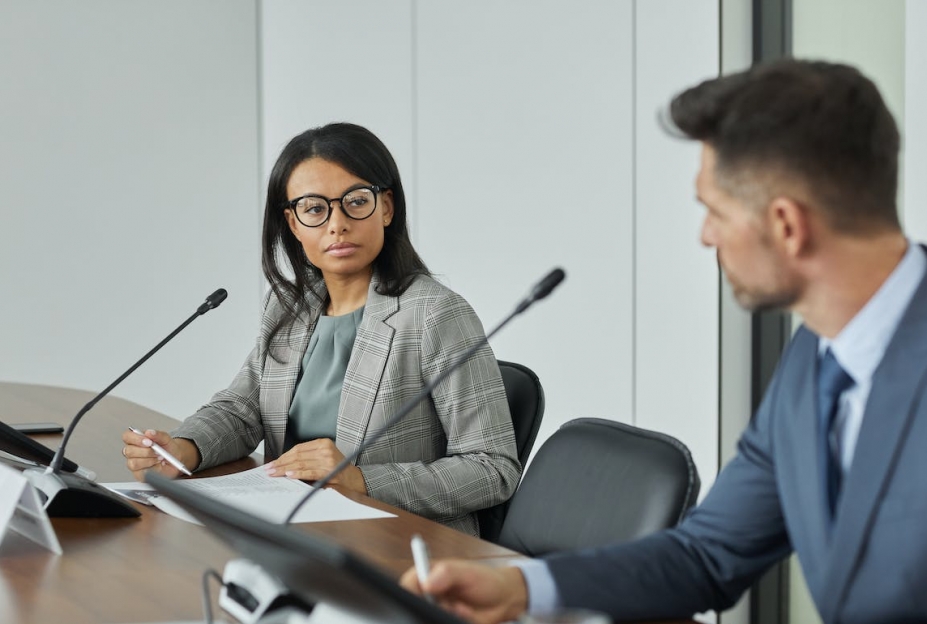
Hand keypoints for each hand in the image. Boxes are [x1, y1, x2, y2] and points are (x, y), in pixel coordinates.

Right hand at [121, 429, 197, 480]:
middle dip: (145, 451)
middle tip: (157, 451)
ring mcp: (134, 462)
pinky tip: (156, 465)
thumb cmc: (169, 448)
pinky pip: (139, 473)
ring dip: (149, 460)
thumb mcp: (167, 439)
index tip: (148, 441)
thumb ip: (158, 435)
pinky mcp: (138, 474)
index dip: (136, 439)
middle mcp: (133, 451)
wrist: (176, 460)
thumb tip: (149, 432)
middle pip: (128, 451)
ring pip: (133, 463)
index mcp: (136, 440)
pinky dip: (150, 468)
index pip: (127, 436)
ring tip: (158, 458)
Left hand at [265, 438, 367, 493]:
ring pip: (301, 463)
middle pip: (298, 456)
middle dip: (281, 463)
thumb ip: (308, 457)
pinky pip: (310, 472)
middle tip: (269, 469)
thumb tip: (283, 464)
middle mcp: (326, 449)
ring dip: (285, 469)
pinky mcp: (329, 471)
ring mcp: (328, 460)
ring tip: (275, 473)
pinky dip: (299, 473)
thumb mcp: (324, 456)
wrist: (354, 479)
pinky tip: (289, 475)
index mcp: (323, 443)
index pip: (298, 448)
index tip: (273, 463)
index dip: (284, 456)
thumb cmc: (336, 468)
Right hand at [399, 559, 527, 623]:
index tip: (424, 595)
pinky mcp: (443, 619)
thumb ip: (447, 574)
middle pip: (416, 604)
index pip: (409, 583)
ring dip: (447, 615)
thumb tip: (427, 582)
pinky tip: (466, 615)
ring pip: (429, 616)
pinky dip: (455, 620)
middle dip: (435, 607)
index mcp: (429, 575)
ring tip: (464, 609)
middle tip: (453, 605)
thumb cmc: (485, 579)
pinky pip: (440, 621)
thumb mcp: (467, 572)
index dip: (410, 591)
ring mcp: (437, 610)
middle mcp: (430, 594)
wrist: (504, 600)